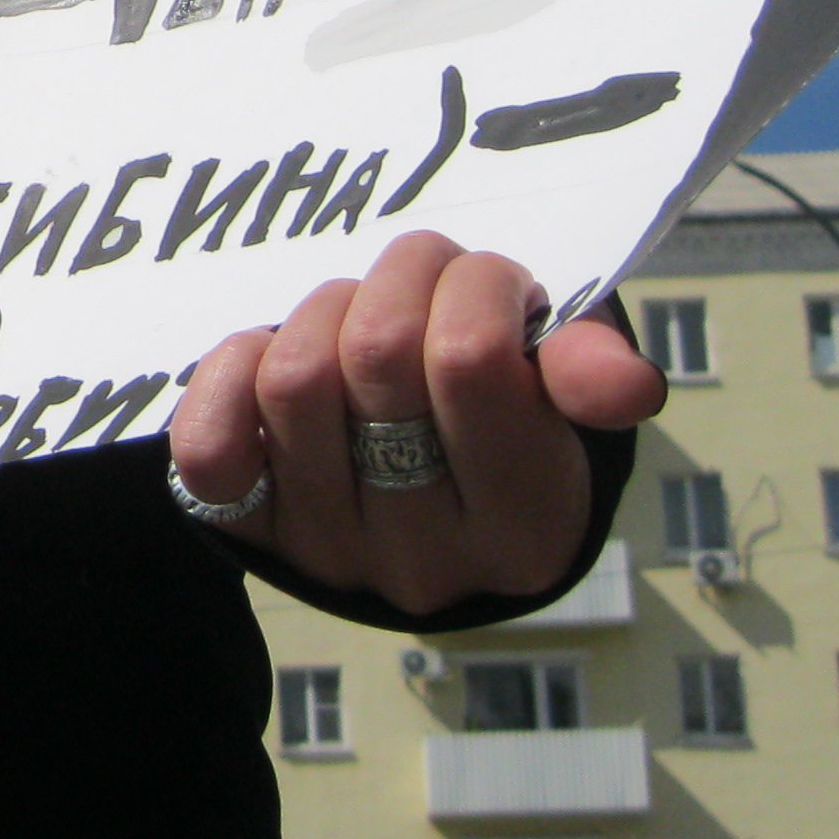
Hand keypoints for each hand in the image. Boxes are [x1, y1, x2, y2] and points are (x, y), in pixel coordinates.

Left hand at [162, 234, 662, 612]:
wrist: (431, 497)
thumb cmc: (507, 416)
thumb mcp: (562, 388)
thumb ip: (585, 374)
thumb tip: (628, 384)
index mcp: (527, 522)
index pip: (472, 360)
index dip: (475, 284)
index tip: (488, 281)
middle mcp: (425, 558)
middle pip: (377, 355)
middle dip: (399, 281)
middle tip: (421, 281)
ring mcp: (329, 551)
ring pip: (296, 379)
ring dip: (325, 313)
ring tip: (360, 317)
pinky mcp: (253, 534)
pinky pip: (211, 447)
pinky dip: (231, 376)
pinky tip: (272, 361)